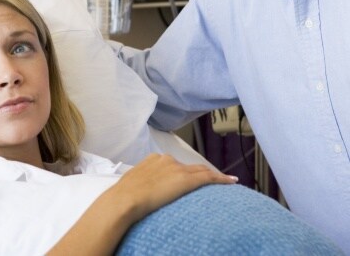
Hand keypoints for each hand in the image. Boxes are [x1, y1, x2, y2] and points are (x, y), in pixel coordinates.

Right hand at [108, 153, 236, 223]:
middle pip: (190, 166)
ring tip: (224, 181)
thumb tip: (141, 192)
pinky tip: (232, 181)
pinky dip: (222, 179)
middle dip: (201, 171)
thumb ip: (142, 182)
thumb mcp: (133, 183)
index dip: (185, 170)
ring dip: (212, 175)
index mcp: (153, 159)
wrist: (126, 198)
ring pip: (201, 170)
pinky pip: (209, 177)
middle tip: (212, 179)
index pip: (175, 164)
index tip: (189, 175)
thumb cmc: (125, 195)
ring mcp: (177, 168)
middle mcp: (167, 160)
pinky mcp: (186, 179)